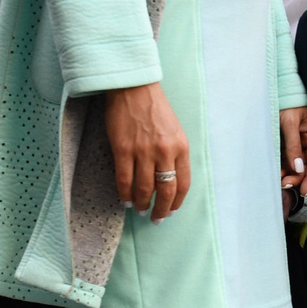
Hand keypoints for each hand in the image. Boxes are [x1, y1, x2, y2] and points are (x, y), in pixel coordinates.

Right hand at [104, 82, 189, 220]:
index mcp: (181, 147)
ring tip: (140, 210)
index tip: (171, 210)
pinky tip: (125, 200)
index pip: (183, 183)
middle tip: (156, 219)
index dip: (176, 201)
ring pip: (145, 188)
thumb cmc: (154, 108)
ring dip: (143, 203)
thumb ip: (174, 153)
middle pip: (166, 190)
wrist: (133, 88)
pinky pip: (125, 179)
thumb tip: (168, 179)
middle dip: (162, 209)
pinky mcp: (123, 149)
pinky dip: (125, 194)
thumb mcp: (174, 130)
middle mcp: (165, 151)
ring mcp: (143, 151)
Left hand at [279, 106, 306, 196]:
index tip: (304, 190)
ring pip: (295, 163)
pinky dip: (283, 164)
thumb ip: (294, 146)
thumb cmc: (288, 101)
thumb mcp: (290, 123)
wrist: (278, 88)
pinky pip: (287, 156)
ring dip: (288, 172)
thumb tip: (298, 168)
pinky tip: (277, 169)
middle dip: (297, 177)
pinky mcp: (287, 140)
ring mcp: (297, 141)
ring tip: (279, 178)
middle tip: (285, 184)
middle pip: (305, 165)